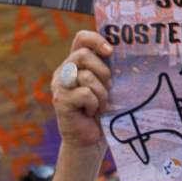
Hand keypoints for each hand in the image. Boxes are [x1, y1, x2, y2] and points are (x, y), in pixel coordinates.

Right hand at [52, 30, 113, 148]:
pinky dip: (94, 104)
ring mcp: (60, 86)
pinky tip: (90, 113)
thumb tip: (121, 53)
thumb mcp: (106, 86)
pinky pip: (85, 94)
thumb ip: (107, 68)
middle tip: (108, 87)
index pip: (81, 38)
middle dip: (102, 71)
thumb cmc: (101, 112)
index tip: (110, 51)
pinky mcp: (60, 101)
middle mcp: (64, 71)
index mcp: (76, 63)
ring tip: (100, 106)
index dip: (96, 39)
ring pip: (86, 76)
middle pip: (83, 55)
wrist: (90, 141)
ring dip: (101, 94)